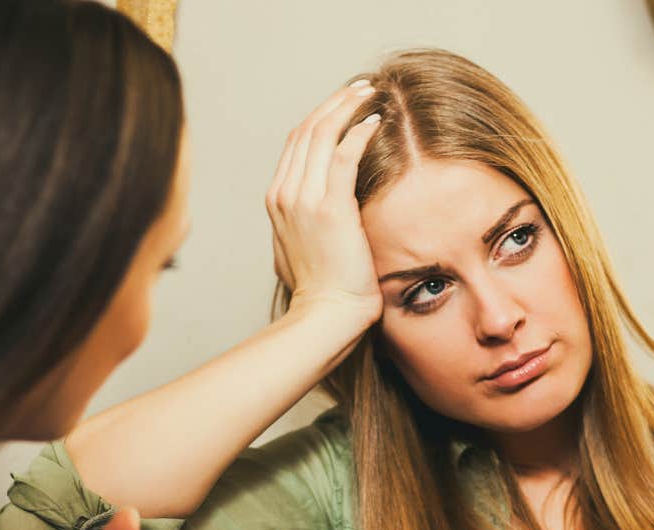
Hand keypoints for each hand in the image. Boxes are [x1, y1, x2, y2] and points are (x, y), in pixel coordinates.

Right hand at [266, 80, 384, 329]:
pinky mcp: (329, 207)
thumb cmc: (322, 292)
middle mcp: (284, 193)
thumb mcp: (304, 248)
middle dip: (335, 102)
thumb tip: (322, 211)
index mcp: (277, 200)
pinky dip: (358, 131)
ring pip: (321, 133)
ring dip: (348, 106)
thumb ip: (307, 222)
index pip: (297, 142)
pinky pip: (342, 154)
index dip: (322, 116)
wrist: (325, 317)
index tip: (346, 104)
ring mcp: (302, 199)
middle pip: (306, 129)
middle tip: (362, 87)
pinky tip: (376, 121)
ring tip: (372, 93)